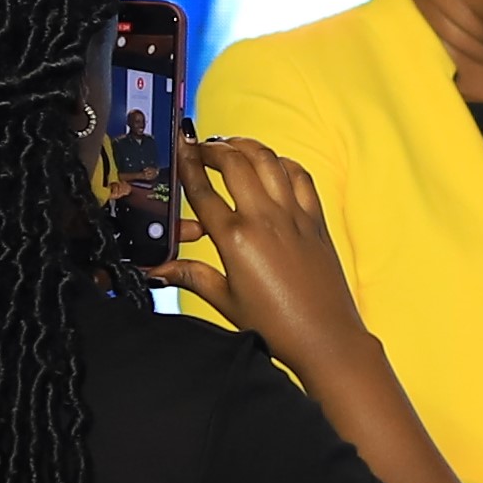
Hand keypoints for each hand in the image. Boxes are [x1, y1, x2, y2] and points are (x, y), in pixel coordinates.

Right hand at [152, 138, 372, 363]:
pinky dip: (282, 163)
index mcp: (236, 239)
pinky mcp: (315, 219)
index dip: (187, 163)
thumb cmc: (277, 325)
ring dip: (246, 146)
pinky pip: (300, 175)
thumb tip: (157, 270)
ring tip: (230, 146)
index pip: (203, 190)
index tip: (179, 148)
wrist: (325, 336)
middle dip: (213, 147)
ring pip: (268, 159)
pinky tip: (271, 164)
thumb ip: (190, 276)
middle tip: (200, 147)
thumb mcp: (225, 300)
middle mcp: (265, 218)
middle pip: (234, 162)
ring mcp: (293, 215)